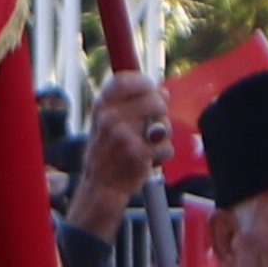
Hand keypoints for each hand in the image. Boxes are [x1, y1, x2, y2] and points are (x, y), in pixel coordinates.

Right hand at [69, 70, 160, 230]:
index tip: (151, 86)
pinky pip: (166, 146)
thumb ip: (130, 105)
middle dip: (162, 110)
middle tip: (155, 122)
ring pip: (164, 124)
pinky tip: (148, 160)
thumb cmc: (108, 151)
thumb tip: (163, 91)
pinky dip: (162, 155)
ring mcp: (124, 136)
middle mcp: (110, 118)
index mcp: (101, 107)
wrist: (101, 186)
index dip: (142, 81)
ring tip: (148, 144)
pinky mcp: (138, 154)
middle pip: (154, 99)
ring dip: (163, 135)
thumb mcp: (106, 122)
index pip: (123, 80)